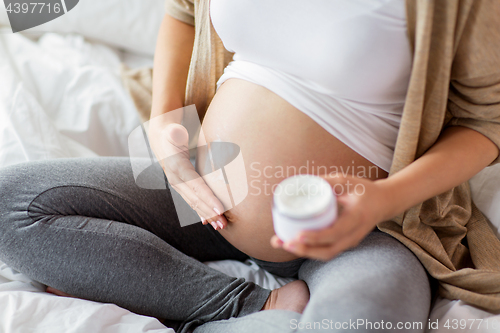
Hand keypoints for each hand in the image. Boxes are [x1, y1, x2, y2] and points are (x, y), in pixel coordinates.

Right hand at [149, 118, 226, 229]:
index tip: (220, 208)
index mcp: (176, 166)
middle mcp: (176, 179)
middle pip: (195, 198)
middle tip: (224, 223)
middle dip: (210, 211)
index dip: (207, 197)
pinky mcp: (181, 187)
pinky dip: (201, 212)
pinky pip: (192, 201)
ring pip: (194, 203)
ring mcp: (178, 185)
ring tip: (221, 225)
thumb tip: (176, 132)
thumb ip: (174, 132)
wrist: (160, 139)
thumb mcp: (172, 130)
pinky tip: (209, 222)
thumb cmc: (172, 133)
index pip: (195, 184)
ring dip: (207, 215)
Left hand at [271, 175, 389, 260]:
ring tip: (280, 243)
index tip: (299, 235)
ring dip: (302, 252)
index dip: (316, 236)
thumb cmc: (364, 191)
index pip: (336, 232)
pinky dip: (308, 249)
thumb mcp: (349, 181)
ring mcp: (349, 242)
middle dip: (304, 250)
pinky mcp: (344, 244)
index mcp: (357, 218)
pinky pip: (325, 251)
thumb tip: (303, 181)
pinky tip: (290, 243)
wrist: (384, 203)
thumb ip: (328, 182)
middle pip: (328, 251)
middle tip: (284, 242)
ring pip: (325, 254)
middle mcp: (354, 235)